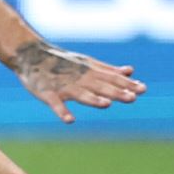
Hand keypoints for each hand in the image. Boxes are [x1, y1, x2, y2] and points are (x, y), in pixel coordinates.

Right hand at [8, 40, 144, 122]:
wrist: (30, 54)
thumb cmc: (61, 60)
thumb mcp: (86, 63)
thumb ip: (108, 70)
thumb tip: (130, 72)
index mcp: (89, 72)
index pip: (111, 78)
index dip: (127, 84)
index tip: (143, 89)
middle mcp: (79, 79)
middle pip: (100, 86)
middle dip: (116, 92)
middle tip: (132, 98)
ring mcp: (63, 86)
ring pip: (80, 94)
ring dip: (93, 99)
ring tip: (105, 104)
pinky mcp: (47, 93)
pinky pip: (56, 103)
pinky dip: (62, 111)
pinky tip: (70, 120)